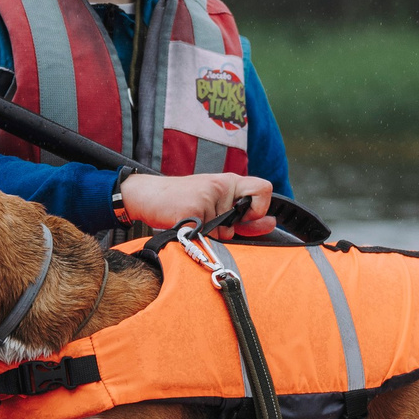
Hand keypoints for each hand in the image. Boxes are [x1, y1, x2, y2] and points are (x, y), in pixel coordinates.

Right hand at [116, 172, 276, 237]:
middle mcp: (221, 186)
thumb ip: (243, 216)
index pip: (264, 189)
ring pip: (224, 232)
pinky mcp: (192, 209)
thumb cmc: (181, 202)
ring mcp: (207, 197)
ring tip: (192, 220)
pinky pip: (205, 237)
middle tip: (211, 219)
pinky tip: (182, 224)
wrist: (146, 195)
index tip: (245, 216)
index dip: (260, 209)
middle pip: (246, 217)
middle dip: (232, 227)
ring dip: (211, 235)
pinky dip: (194, 238)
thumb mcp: (214, 204)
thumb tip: (271, 223)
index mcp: (229, 181)